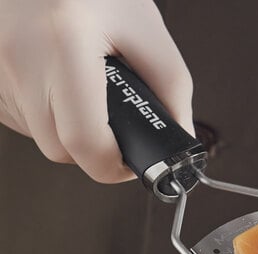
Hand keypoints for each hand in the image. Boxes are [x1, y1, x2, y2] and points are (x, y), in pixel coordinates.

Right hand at [0, 0, 192, 182]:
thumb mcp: (145, 27)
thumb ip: (171, 89)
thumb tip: (179, 138)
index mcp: (66, 42)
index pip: (86, 142)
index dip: (114, 165)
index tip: (130, 161)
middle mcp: (21, 55)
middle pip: (62, 150)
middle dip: (95, 148)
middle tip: (113, 125)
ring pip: (40, 137)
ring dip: (69, 130)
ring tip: (84, 91)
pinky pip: (21, 118)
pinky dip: (46, 113)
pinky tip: (58, 84)